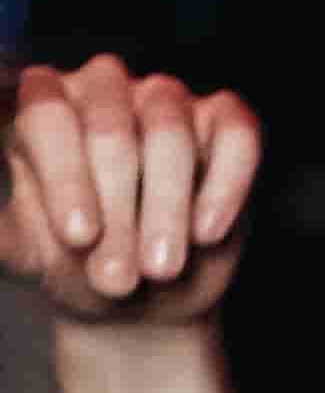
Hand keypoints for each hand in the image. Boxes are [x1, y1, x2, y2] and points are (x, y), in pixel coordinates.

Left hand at [3, 56, 261, 333]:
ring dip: (165, 206)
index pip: (44, 111)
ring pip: (169, 124)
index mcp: (41, 106)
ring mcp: (164, 100)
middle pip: (108, 120)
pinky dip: (225, 183)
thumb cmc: (74, 265)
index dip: (64, 174)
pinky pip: (235, 133)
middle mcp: (100, 89)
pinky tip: (207, 231)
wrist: (141, 303)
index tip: (77, 236)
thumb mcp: (20, 251)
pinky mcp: (223, 126)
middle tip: (117, 277)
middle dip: (117, 207)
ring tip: (160, 267)